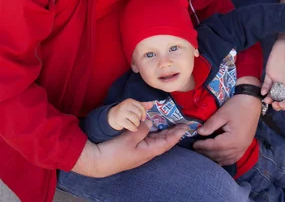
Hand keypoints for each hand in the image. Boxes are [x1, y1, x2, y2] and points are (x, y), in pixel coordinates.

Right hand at [72, 121, 187, 176]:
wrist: (99, 161)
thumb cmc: (114, 151)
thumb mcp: (129, 138)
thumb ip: (142, 129)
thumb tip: (150, 122)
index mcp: (148, 151)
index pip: (166, 142)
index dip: (176, 135)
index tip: (185, 127)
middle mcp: (146, 151)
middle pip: (163, 141)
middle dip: (173, 132)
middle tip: (182, 122)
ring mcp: (140, 150)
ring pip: (156, 139)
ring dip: (164, 131)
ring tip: (172, 122)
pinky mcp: (133, 147)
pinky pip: (148, 138)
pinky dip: (153, 131)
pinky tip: (154, 125)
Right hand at [108, 98, 152, 131]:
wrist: (111, 117)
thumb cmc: (124, 112)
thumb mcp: (133, 107)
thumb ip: (142, 106)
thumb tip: (152, 103)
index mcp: (130, 101)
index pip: (141, 107)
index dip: (144, 114)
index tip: (143, 118)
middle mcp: (126, 105)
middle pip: (138, 113)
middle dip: (139, 119)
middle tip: (137, 122)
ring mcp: (122, 112)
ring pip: (135, 119)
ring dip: (136, 124)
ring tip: (135, 125)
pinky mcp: (119, 120)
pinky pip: (130, 125)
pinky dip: (133, 128)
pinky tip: (132, 129)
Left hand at [193, 93, 259, 164]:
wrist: (252, 102)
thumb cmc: (237, 106)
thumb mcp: (222, 113)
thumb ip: (211, 124)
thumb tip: (199, 133)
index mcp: (233, 139)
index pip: (215, 146)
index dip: (203, 146)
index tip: (193, 144)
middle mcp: (239, 147)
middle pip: (219, 155)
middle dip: (206, 153)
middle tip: (195, 150)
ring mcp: (243, 149)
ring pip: (225, 159)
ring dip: (214, 158)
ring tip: (203, 154)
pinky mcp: (245, 147)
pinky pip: (233, 159)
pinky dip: (223, 160)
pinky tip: (217, 159)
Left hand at [261, 39, 284, 110]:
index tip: (281, 105)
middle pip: (280, 99)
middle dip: (277, 105)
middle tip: (274, 105)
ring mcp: (277, 79)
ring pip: (272, 93)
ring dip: (269, 99)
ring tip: (267, 100)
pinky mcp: (270, 73)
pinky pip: (266, 84)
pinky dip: (264, 89)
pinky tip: (263, 92)